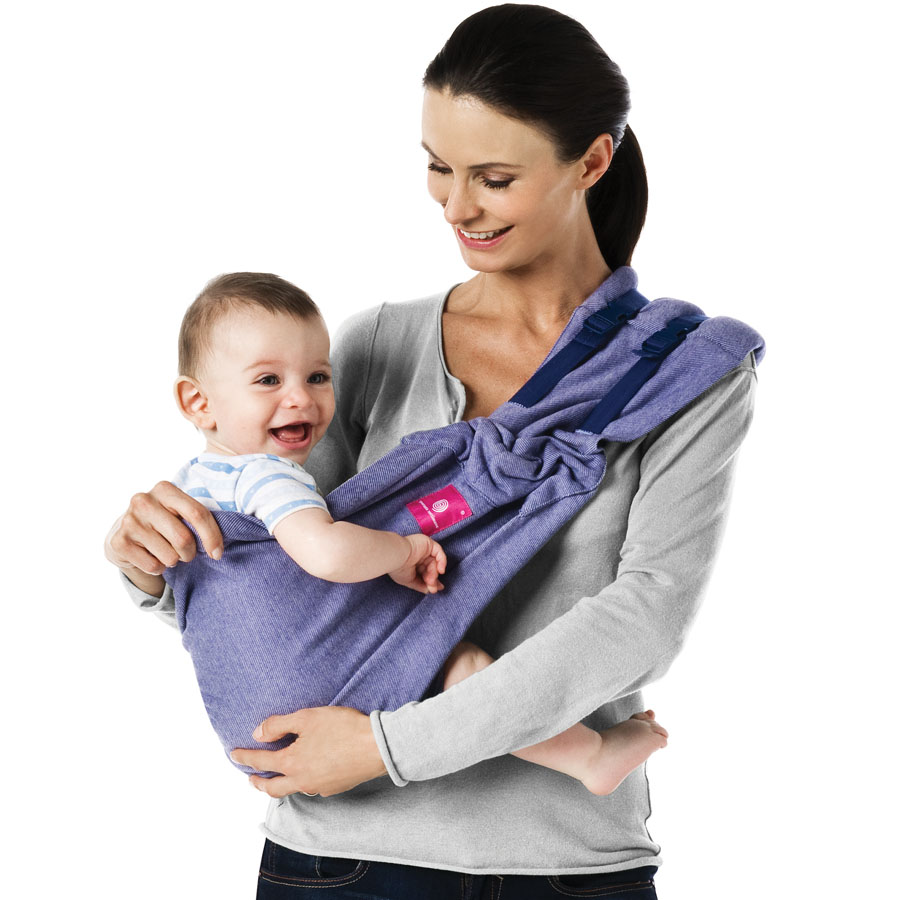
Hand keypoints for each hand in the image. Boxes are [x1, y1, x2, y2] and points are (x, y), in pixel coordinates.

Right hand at [105, 481, 223, 577]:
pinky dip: (158, 568)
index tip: (217, 553)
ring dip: (174, 561)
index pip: (197, 513)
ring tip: (165, 552)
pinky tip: (150, 556)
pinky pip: (153, 566)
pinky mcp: (119, 542)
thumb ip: (197, 519)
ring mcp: (129, 521)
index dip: (212, 536)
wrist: (124, 534)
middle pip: (183, 539)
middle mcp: (144, 501)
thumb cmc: (163, 523)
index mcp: (165, 489)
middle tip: (185, 553)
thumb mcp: (178, 512)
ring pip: (169, 557)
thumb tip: (218, 549)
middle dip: (190, 553)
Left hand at [231, 706, 388, 797]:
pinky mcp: (335, 787)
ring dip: (280, 783)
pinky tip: (308, 772)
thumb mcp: (307, 717)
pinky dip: (303, 782)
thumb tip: (257, 734)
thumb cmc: (343, 728)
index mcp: (292, 763)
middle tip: (250, 778)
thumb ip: (279, 725)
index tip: (234, 754)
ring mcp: (319, 787)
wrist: (377, 747)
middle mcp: (302, 780)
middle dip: (258, 782)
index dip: (244, 757)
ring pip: (293, 789)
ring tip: (278, 775)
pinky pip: (312, 787)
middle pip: (272, 788)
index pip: (260, 762)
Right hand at [389, 534, 446, 593]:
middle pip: (431, 568)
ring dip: (435, 573)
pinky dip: (442, 562)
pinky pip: (439, 553)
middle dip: (432, 579)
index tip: (434, 590)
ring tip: (430, 580)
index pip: (425, 572)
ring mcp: (423, 549)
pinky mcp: (428, 543)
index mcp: (412, 564)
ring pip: (435, 562)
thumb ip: (421, 585)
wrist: (396, 557)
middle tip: (432, 587)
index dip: (431, 581)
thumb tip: (431, 590)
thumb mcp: (410, 581)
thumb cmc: (398, 569)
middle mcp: (418, 556)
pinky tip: (440, 570)